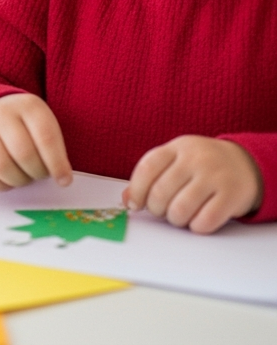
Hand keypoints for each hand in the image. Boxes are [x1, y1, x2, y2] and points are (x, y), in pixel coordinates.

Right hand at [0, 92, 72, 189]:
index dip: (57, 164)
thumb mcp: (44, 123)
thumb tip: (62, 179)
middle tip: (41, 174)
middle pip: (23, 154)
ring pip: (1, 166)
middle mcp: (3, 114)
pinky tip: (9, 180)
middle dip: (37, 172)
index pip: (46, 138)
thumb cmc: (25, 123)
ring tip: (25, 177)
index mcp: (29, 106)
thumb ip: (54, 147)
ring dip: (18, 180)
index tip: (64, 180)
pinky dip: (0, 185)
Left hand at [123, 136, 262, 233]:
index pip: (147, 168)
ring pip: (180, 209)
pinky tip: (197, 220)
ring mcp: (215, 176)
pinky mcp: (232, 195)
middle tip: (162, 211)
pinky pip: (205, 220)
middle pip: (160, 192)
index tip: (135, 205)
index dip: (136, 191)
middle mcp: (196, 159)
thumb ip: (151, 176)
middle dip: (156, 209)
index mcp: (178, 147)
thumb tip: (127, 200)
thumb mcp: (176, 161)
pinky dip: (196, 226)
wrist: (247, 163)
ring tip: (179, 215)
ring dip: (175, 220)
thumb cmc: (202, 165)